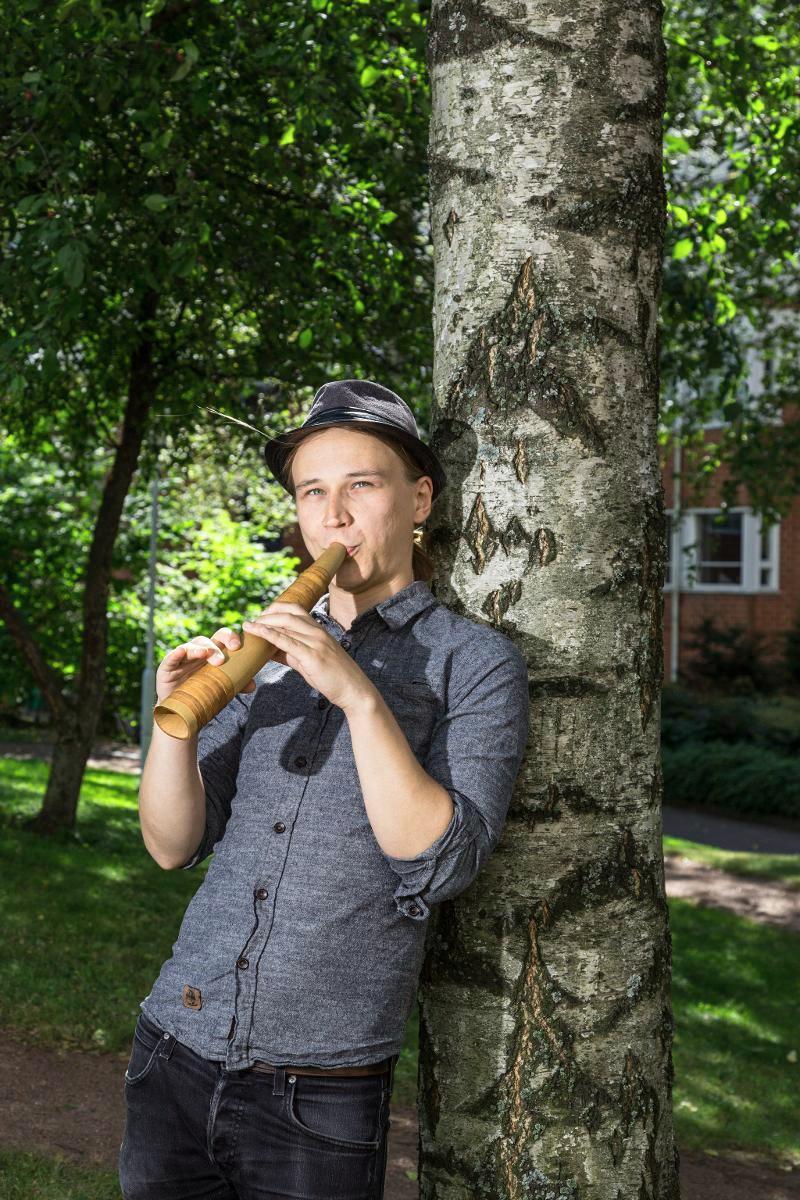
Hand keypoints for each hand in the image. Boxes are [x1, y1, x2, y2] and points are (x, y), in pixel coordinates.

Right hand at [156, 628, 255, 704]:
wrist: (179, 708)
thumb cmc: (201, 692)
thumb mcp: (220, 688)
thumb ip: (236, 684)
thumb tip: (253, 685)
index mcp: (211, 654)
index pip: (222, 639)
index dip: (230, 637)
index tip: (238, 645)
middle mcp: (197, 653)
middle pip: (209, 639)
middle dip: (220, 641)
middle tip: (228, 652)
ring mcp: (182, 659)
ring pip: (191, 646)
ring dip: (199, 648)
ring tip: (206, 653)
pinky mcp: (167, 667)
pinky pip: (171, 658)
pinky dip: (176, 654)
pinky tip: (180, 653)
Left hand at [242, 601, 374, 711]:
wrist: (354, 690)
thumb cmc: (333, 677)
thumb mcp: (310, 661)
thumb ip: (291, 653)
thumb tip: (271, 649)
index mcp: (319, 630)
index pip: (295, 609)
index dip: (275, 609)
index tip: (261, 616)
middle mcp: (317, 632)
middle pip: (287, 614)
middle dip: (266, 615)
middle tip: (251, 622)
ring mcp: (316, 642)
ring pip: (286, 624)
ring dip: (264, 623)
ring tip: (249, 627)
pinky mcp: (312, 656)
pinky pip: (287, 641)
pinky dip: (269, 635)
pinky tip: (257, 633)